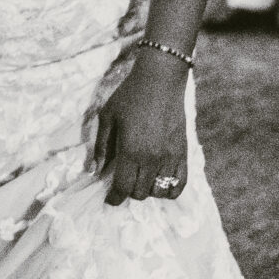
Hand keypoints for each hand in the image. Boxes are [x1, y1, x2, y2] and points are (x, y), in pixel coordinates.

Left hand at [95, 48, 190, 204]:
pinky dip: (169, 190)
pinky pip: (179, 185)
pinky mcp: (183, 153)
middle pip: (139, 193)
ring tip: (140, 177)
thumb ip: (100, 145)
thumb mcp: (108, 116)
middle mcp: (151, 158)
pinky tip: (160, 182)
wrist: (161, 79)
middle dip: (128, 191)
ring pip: (158, 192)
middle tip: (123, 180)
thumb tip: (94, 170)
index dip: (114, 198)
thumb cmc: (130, 95)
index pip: (122, 187)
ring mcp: (170, 157)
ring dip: (147, 190)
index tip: (109, 200)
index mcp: (130, 150)